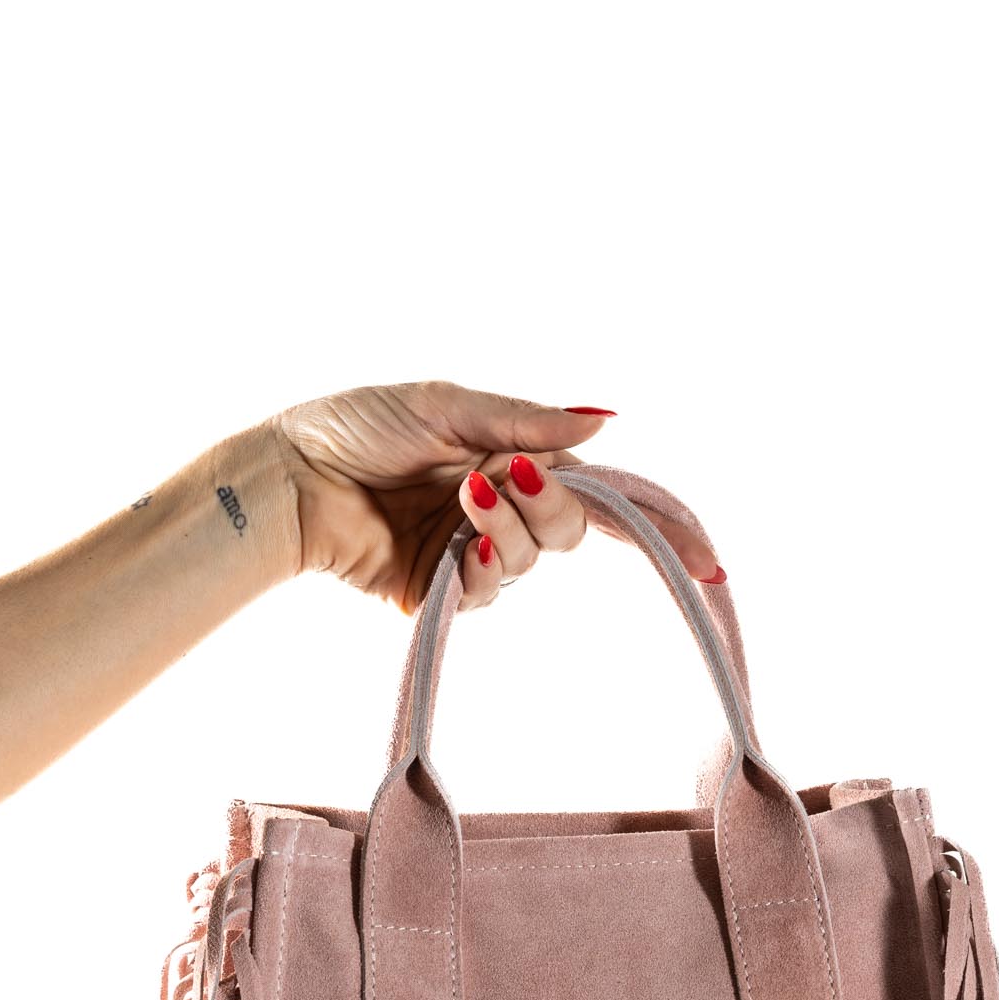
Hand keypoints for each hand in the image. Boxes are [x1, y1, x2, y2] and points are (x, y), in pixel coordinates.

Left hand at [268, 380, 724, 613]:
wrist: (291, 477)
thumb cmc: (356, 425)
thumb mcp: (449, 406)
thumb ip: (528, 422)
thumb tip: (605, 422)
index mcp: (509, 457)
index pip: (599, 494)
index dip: (656, 527)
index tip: (707, 560)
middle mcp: (498, 508)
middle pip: (573, 530)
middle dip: (552, 507)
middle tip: (506, 478)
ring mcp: (468, 553)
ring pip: (531, 561)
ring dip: (507, 530)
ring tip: (463, 499)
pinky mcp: (435, 593)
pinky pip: (484, 592)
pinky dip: (479, 568)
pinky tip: (455, 546)